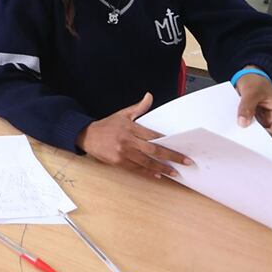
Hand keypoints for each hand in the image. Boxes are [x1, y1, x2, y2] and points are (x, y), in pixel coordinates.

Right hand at [74, 93, 189, 178]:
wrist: (87, 136)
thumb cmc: (106, 125)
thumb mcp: (122, 114)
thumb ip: (138, 108)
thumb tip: (149, 96)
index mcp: (130, 128)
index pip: (153, 136)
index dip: (167, 142)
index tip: (180, 147)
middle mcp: (128, 141)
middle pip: (154, 150)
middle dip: (171, 157)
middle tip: (185, 161)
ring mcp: (123, 153)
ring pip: (146, 162)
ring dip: (162, 168)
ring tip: (174, 173)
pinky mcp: (118, 162)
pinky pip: (136, 169)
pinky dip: (148, 173)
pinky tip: (158, 175)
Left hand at [235, 72, 271, 140]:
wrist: (251, 77)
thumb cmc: (257, 82)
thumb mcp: (251, 92)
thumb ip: (247, 106)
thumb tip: (243, 121)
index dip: (266, 137)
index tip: (252, 135)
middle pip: (268, 137)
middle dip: (255, 136)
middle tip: (243, 133)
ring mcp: (266, 121)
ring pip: (259, 134)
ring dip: (249, 132)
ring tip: (239, 127)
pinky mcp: (257, 121)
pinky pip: (251, 128)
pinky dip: (244, 127)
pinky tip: (237, 124)